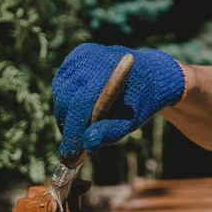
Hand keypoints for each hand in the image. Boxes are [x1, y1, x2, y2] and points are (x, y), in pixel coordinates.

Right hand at [52, 43, 186, 162]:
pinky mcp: (75, 57)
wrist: (150, 73)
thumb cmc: (140, 102)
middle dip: (68, 127)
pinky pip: (61, 86)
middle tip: (75, 147)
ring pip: (60, 94)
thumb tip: (87, 144)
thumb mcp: (130, 122)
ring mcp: (80, 56)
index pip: (78, 106)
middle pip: (66, 100)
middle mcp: (90, 59)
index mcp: (106, 73)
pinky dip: (65, 103)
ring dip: (65, 116)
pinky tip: (78, 112)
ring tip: (78, 130)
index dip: (72, 133)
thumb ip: (109, 132)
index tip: (69, 156)